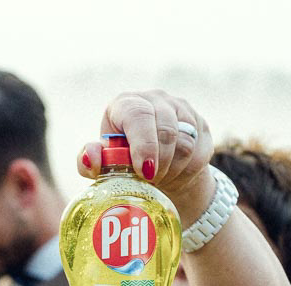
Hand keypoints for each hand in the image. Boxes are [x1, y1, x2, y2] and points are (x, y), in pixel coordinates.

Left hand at [79, 90, 214, 226]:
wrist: (155, 163)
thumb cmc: (123, 159)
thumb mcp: (103, 161)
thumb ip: (89, 161)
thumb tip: (91, 159)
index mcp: (126, 103)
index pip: (138, 114)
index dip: (143, 143)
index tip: (144, 171)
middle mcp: (156, 100)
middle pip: (166, 130)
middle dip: (158, 163)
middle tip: (150, 181)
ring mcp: (182, 110)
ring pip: (185, 144)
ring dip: (171, 170)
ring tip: (159, 179)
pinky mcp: (201, 126)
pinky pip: (199, 154)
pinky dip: (186, 172)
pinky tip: (174, 174)